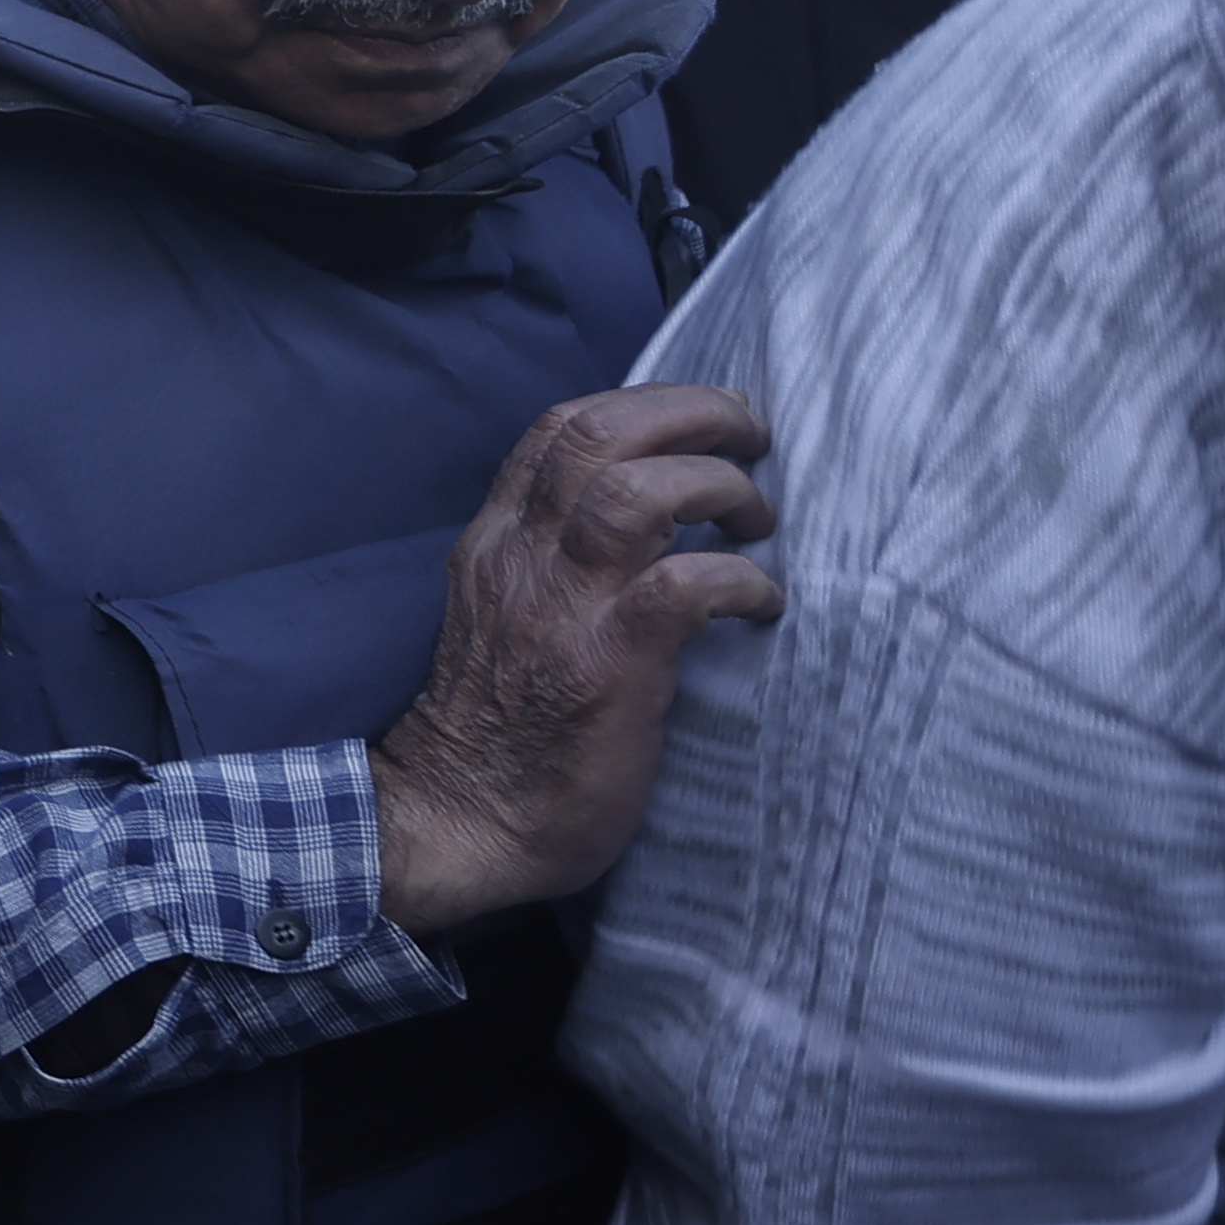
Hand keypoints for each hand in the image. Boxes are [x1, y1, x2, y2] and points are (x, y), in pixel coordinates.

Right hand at [371, 384, 781, 932]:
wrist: (461, 822)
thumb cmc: (501, 728)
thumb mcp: (504, 616)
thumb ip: (553, 562)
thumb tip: (645, 520)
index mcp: (496, 543)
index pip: (559, 429)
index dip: (648, 403)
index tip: (707, 419)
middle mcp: (520, 560)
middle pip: (600, 436)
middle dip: (696, 416)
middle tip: (754, 442)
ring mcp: (561, 611)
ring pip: (638, 492)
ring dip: (719, 487)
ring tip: (759, 519)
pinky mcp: (606, 667)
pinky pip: (684, 585)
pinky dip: (740, 578)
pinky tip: (763, 603)